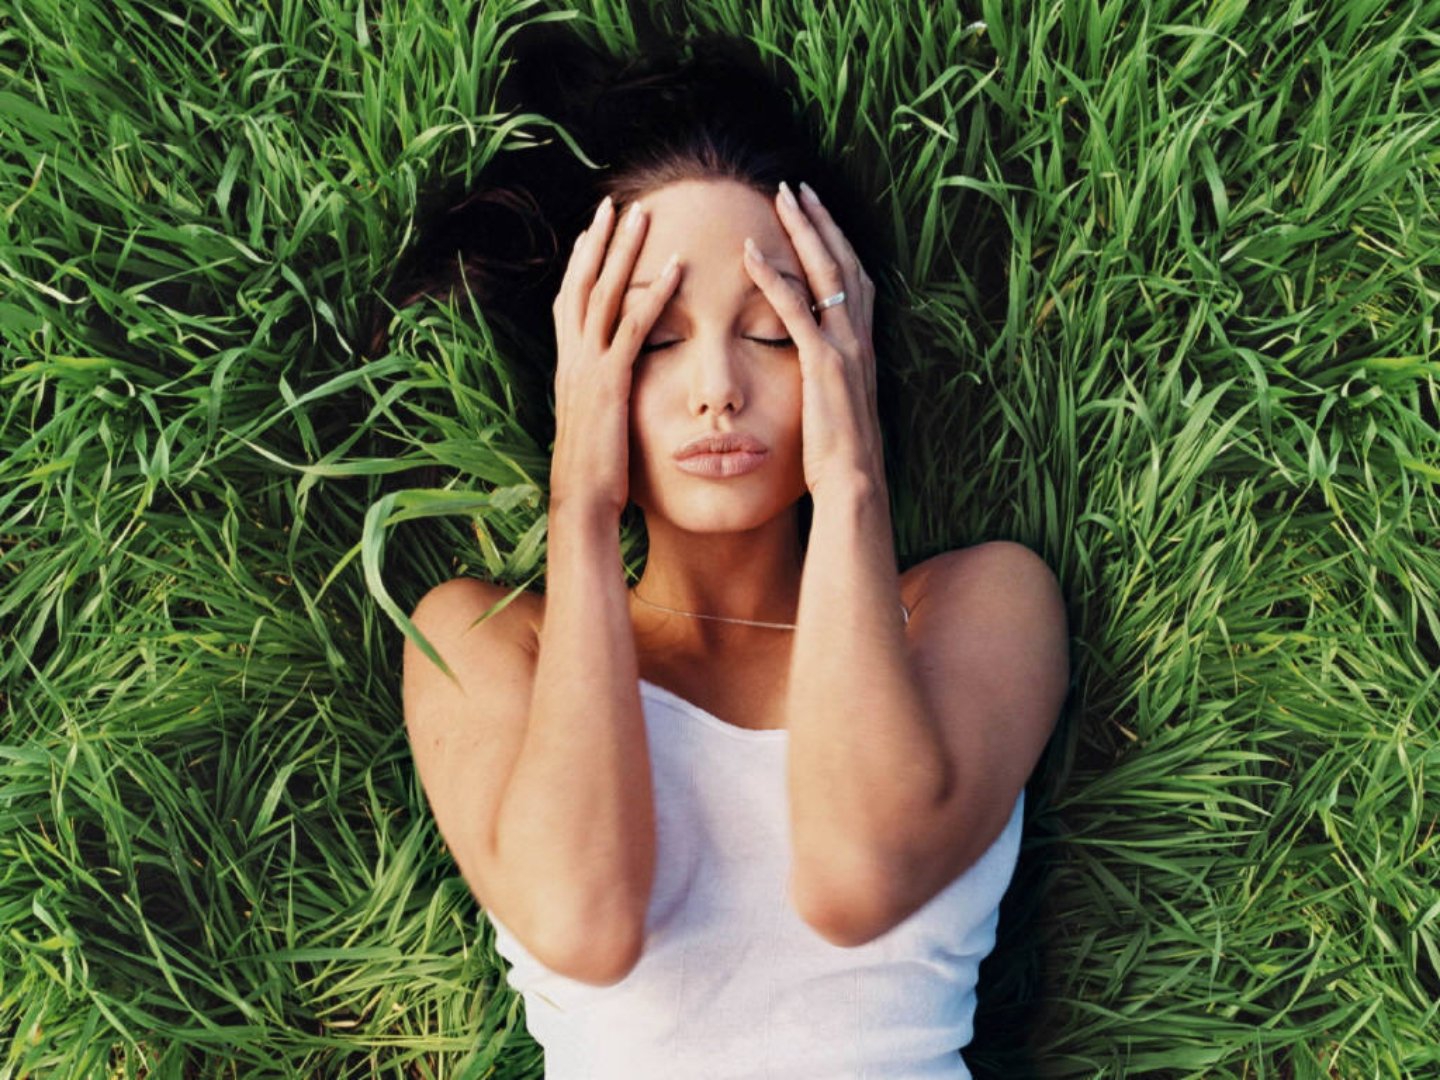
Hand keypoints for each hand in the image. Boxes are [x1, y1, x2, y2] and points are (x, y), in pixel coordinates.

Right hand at [549, 195, 681, 517]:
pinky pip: (635, 328)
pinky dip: (655, 294)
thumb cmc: (594, 474)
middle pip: (581, 284)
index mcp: (567, 367)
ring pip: (604, 295)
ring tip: (642, 215)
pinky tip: (676, 268)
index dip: (580, 265)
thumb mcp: (595, 424)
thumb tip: (611, 387)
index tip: (592, 231)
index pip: (570, 303)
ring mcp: (587, 368)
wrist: (581, 503)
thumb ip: (601, 396)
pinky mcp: (610, 382)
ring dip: (623, 251)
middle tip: (613, 203)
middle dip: (597, 242)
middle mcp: (571, 359)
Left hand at [742, 180, 883, 500]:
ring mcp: (845, 349)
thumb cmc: (840, 457)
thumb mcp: (837, 406)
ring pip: (826, 274)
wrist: (854, 485)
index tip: (816, 213)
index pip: (854, 279)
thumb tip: (815, 367)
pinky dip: (774, 279)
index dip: (837, 242)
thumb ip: (829, 377)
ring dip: (803, 232)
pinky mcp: (822, 365)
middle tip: (797, 188)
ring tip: (780, 199)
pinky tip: (750, 254)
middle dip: (821, 221)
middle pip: (844, 263)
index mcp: (863, 347)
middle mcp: (860, 339)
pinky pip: (795, 311)